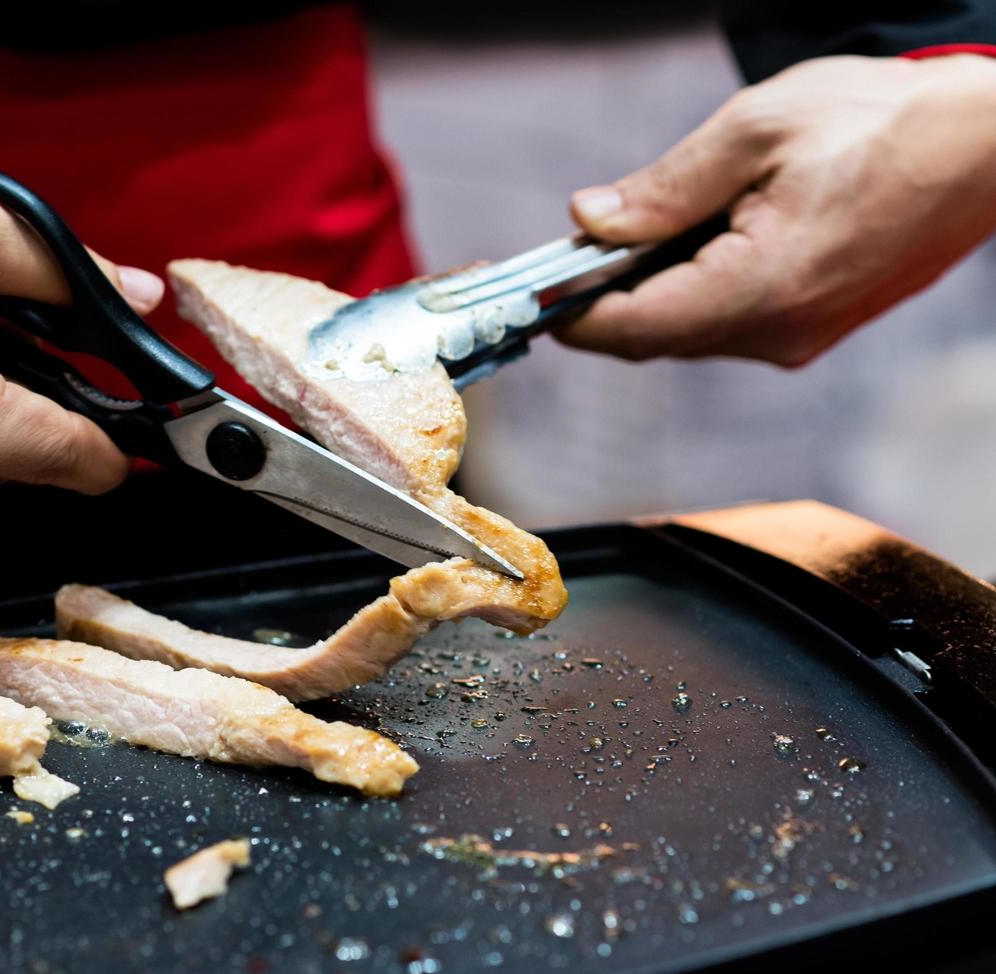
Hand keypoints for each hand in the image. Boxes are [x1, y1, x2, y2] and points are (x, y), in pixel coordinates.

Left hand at [561, 54, 995, 365]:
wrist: (990, 143)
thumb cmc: (886, 123)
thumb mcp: (755, 131)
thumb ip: (662, 188)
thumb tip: (589, 220)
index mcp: (756, 290)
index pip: (630, 331)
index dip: (571, 315)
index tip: (535, 293)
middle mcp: (776, 334)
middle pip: (654, 338)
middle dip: (606, 298)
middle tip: (579, 248)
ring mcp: (798, 338)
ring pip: (690, 331)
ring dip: (653, 291)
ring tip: (647, 228)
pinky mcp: (813, 327)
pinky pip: (729, 321)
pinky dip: (696, 289)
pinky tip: (700, 239)